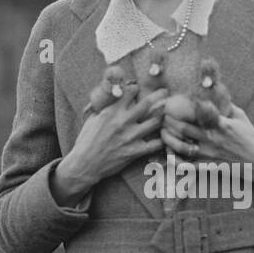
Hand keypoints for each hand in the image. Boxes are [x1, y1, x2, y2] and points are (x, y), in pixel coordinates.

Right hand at [52, 85, 166, 204]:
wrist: (85, 164)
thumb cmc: (87, 140)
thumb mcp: (92, 117)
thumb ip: (104, 105)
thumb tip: (112, 93)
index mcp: (111, 111)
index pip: (130, 92)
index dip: (137, 88)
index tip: (141, 88)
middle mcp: (122, 122)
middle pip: (147, 103)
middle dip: (159, 95)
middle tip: (166, 92)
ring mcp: (130, 137)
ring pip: (155, 122)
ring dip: (163, 116)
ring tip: (168, 112)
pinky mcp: (134, 152)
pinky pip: (155, 144)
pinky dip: (162, 140)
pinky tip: (165, 136)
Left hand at [160, 103, 253, 200]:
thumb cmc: (249, 137)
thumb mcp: (240, 117)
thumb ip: (226, 105)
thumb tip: (214, 91)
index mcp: (220, 124)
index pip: (197, 113)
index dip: (182, 106)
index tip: (172, 100)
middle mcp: (212, 139)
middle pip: (183, 129)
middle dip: (169, 121)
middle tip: (161, 115)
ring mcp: (208, 154)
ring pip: (181, 147)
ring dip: (168, 139)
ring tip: (162, 133)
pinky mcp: (207, 167)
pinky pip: (187, 166)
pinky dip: (175, 161)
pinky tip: (167, 155)